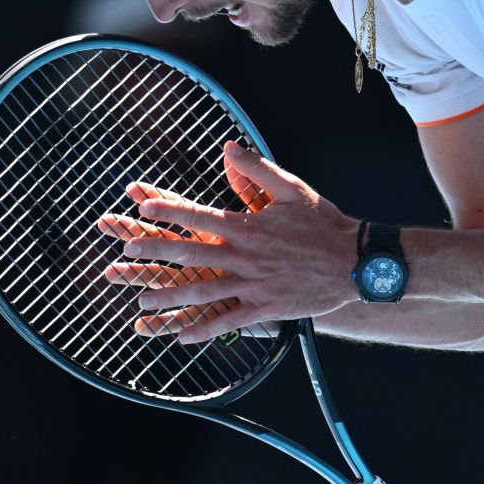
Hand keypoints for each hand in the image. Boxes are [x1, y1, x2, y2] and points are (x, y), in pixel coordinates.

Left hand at [98, 140, 359, 342]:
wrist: (354, 261)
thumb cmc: (323, 223)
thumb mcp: (292, 189)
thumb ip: (256, 169)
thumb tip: (228, 148)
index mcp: (249, 226)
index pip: (202, 216)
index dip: (171, 210)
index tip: (143, 206)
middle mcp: (246, 256)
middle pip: (194, 253)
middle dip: (158, 250)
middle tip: (128, 250)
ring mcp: (254, 284)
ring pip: (205, 291)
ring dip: (172, 296)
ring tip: (144, 299)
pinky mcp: (266, 307)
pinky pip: (229, 320)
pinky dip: (205, 328)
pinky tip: (182, 335)